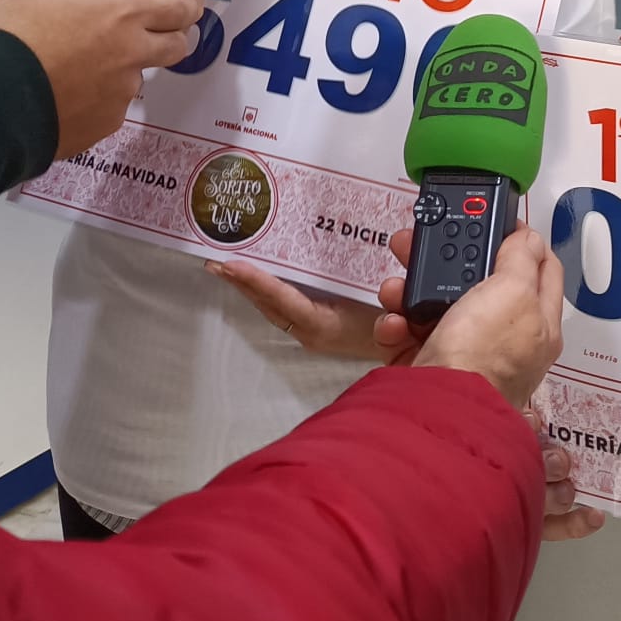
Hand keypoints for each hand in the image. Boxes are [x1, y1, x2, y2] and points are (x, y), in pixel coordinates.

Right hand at [0, 0, 202, 157]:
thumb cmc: (11, 33)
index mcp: (123, 12)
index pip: (180, 7)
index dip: (187, 4)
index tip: (184, 3)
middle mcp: (133, 52)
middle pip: (177, 46)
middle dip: (170, 36)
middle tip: (144, 32)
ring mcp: (122, 92)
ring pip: (137, 76)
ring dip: (120, 68)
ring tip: (76, 67)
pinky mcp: (107, 123)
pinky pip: (112, 105)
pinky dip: (97, 98)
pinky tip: (65, 92)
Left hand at [209, 262, 389, 360]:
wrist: (407, 362)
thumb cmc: (402, 336)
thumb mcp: (398, 318)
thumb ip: (394, 311)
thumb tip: (395, 289)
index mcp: (325, 326)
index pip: (285, 300)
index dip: (259, 282)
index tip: (233, 265)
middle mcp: (311, 331)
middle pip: (268, 303)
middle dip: (240, 281)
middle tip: (213, 259)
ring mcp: (309, 331)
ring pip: (271, 305)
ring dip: (248, 285)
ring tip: (222, 264)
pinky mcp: (312, 327)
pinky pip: (281, 305)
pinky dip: (264, 288)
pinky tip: (254, 275)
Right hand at [410, 225, 560, 411]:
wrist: (435, 410)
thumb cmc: (482, 355)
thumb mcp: (512, 292)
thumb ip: (522, 258)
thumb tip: (529, 237)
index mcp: (537, 323)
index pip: (542, 271)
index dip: (523, 241)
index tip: (499, 221)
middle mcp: (503, 341)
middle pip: (479, 285)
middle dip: (447, 261)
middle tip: (421, 242)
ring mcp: (465, 355)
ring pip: (437, 307)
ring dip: (412, 291)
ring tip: (396, 288)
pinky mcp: (429, 368)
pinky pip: (409, 336)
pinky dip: (396, 326)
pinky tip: (393, 324)